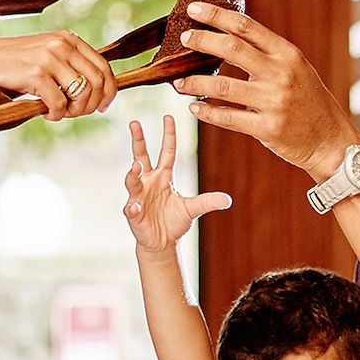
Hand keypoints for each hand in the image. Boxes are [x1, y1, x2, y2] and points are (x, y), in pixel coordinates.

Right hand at [0, 29, 116, 121]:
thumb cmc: (15, 64)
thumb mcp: (48, 56)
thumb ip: (70, 66)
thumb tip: (97, 91)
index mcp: (68, 39)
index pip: (103, 66)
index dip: (109, 90)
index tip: (103, 106)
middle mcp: (62, 45)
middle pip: (98, 82)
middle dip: (92, 104)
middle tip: (77, 113)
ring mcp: (49, 58)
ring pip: (82, 94)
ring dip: (74, 111)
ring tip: (60, 112)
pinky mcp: (36, 74)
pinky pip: (60, 104)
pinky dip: (56, 114)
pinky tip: (45, 112)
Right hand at [122, 119, 232, 254]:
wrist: (161, 242)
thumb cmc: (173, 221)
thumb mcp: (192, 209)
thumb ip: (208, 202)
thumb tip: (228, 200)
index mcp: (163, 177)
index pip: (167, 151)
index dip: (168, 135)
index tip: (169, 117)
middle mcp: (149, 182)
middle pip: (141, 156)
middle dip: (138, 140)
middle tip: (135, 123)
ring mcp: (139, 196)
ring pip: (133, 180)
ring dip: (132, 173)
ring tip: (135, 167)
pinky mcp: (133, 213)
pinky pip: (131, 208)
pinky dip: (133, 207)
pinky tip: (135, 207)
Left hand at [169, 5, 355, 182]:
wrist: (330, 141)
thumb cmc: (309, 102)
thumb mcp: (296, 69)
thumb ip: (267, 54)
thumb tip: (226, 35)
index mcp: (287, 54)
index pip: (246, 26)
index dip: (216, 15)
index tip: (193, 10)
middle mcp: (281, 74)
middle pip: (231, 48)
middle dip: (202, 41)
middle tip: (183, 40)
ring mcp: (274, 102)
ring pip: (222, 85)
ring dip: (195, 82)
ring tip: (179, 82)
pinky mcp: (267, 128)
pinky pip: (227, 117)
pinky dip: (207, 112)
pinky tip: (195, 108)